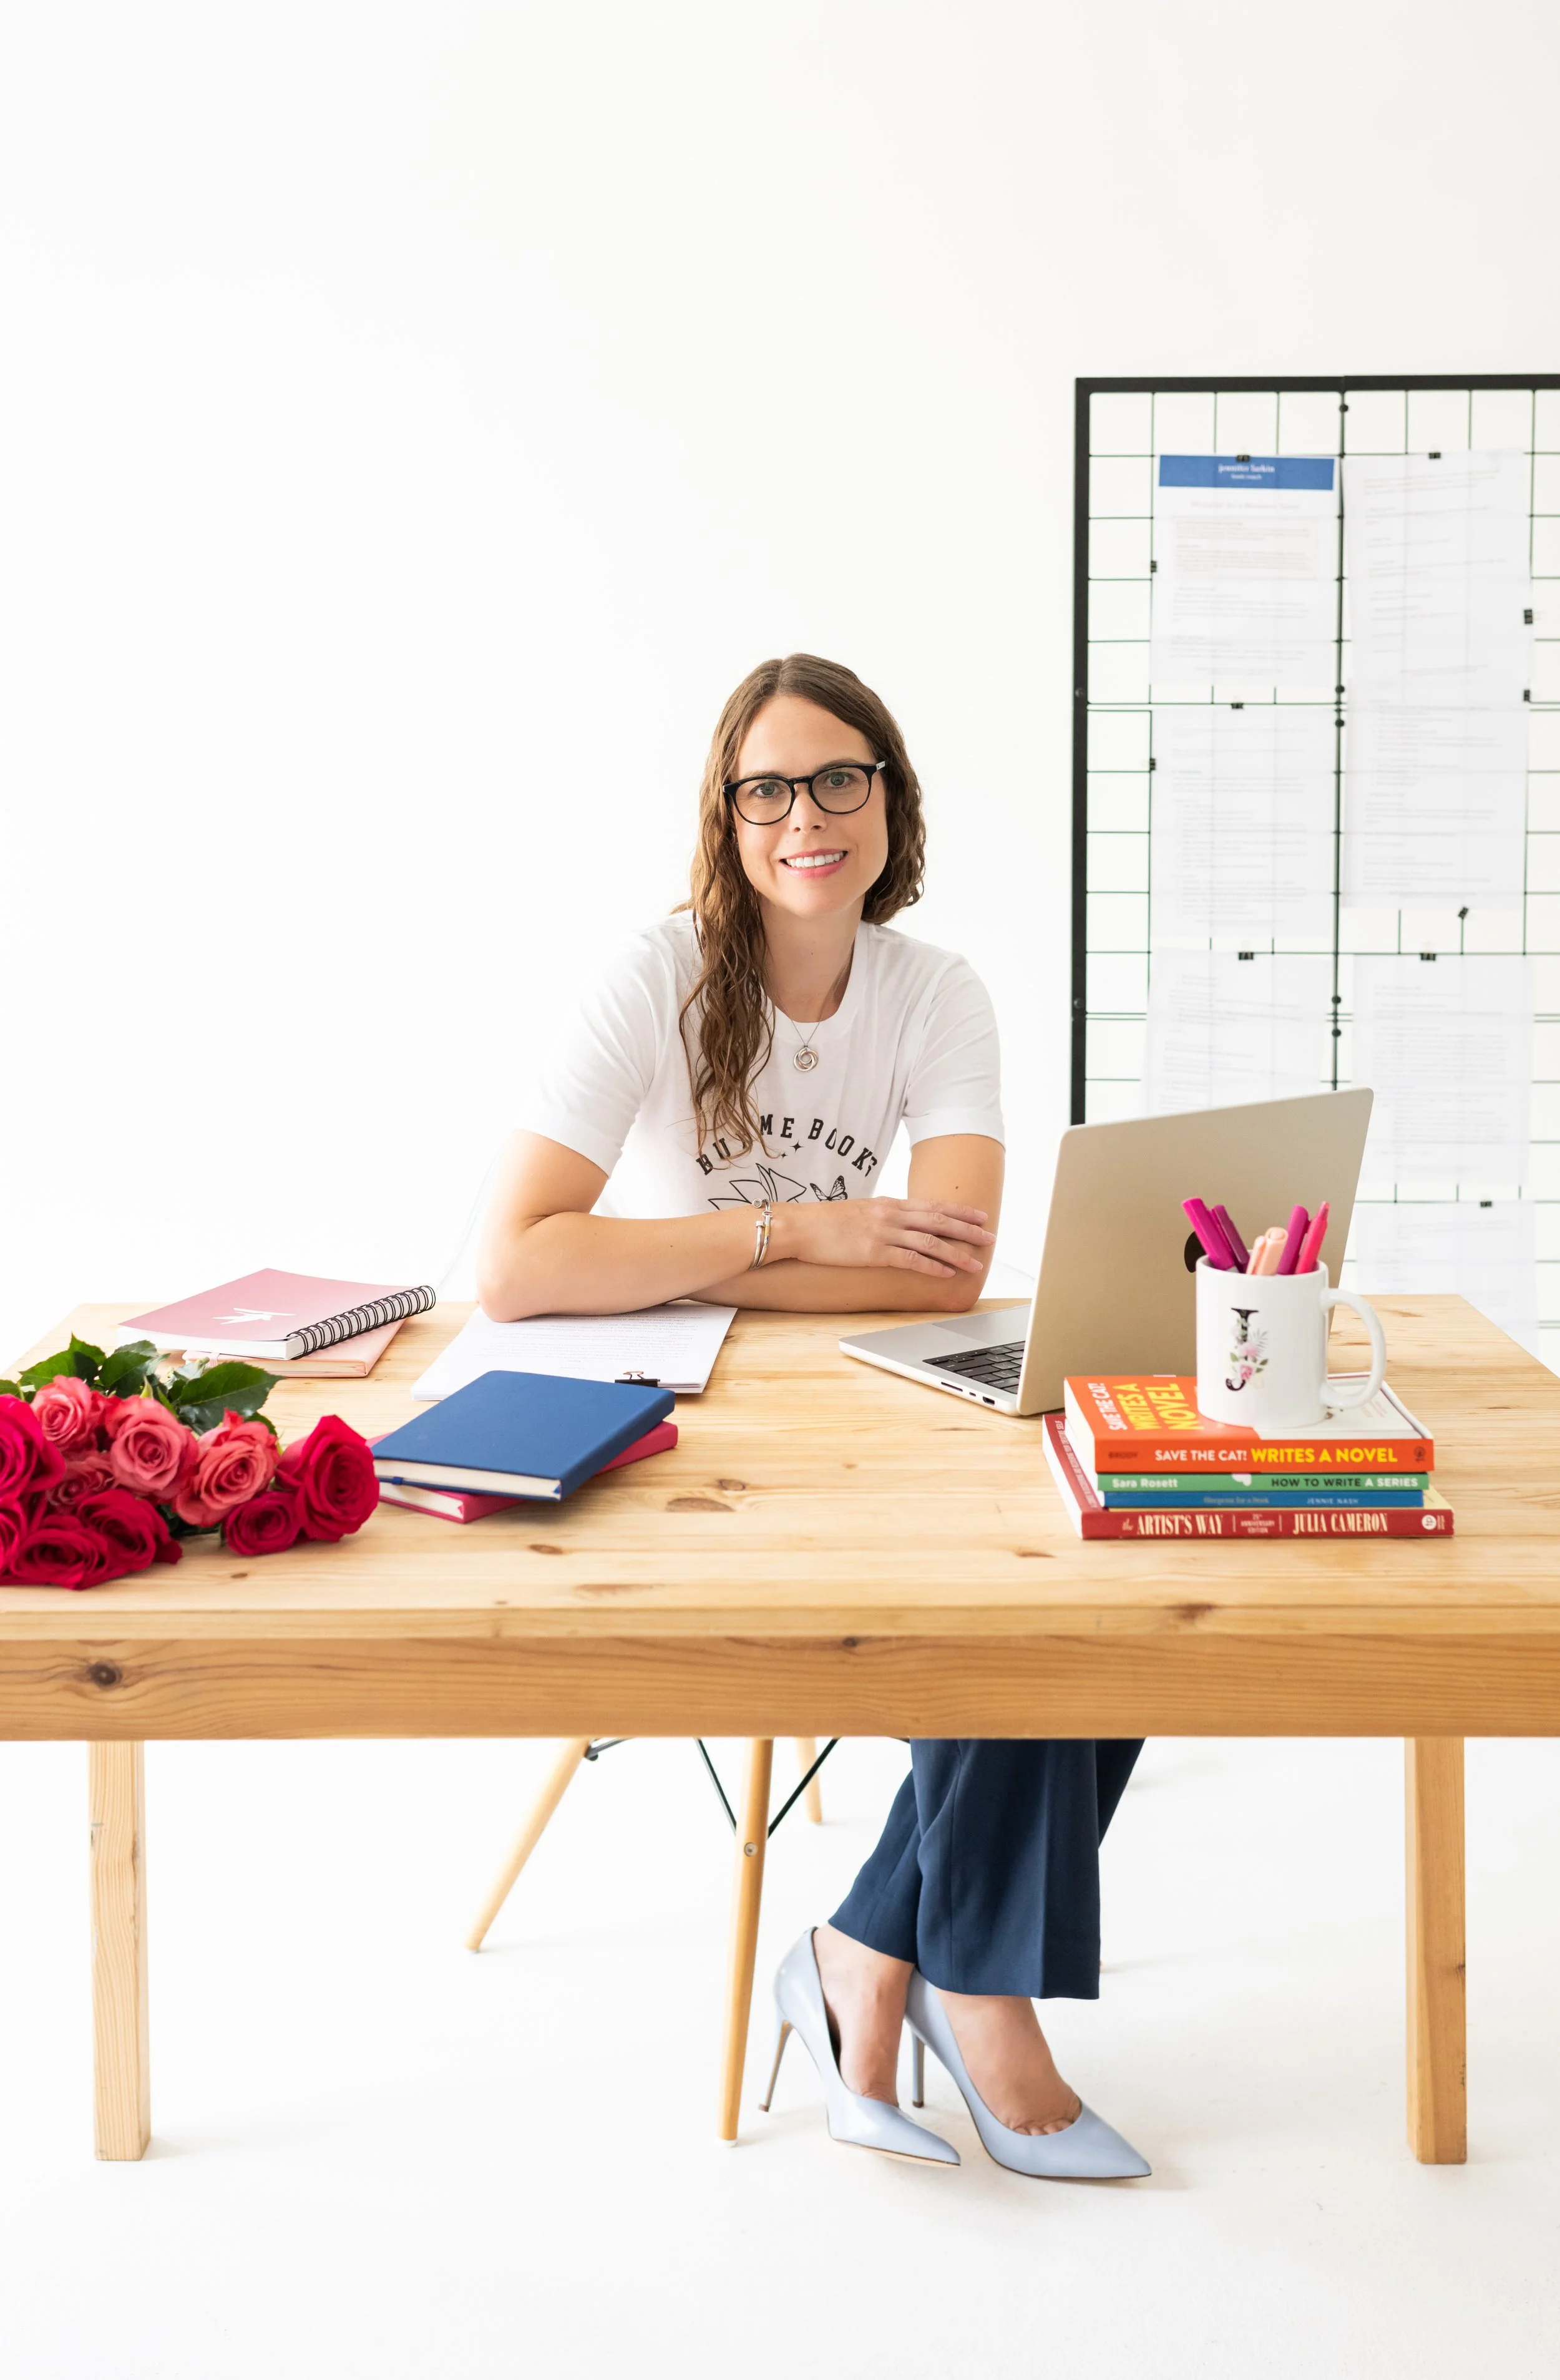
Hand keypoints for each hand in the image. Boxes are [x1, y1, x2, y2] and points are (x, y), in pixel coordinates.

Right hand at [770, 1196, 992, 1278]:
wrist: (800, 1227)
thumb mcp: (860, 1212)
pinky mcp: (874, 1251)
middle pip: (939, 1220)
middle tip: (990, 1237)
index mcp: (889, 1203)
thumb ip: (883, 1216)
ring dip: (957, 1252)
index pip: (933, 1205)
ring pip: (931, 1241)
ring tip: (976, 1262)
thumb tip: (900, 1223)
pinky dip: (932, 1266)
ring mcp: (884, 1232)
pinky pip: (911, 1259)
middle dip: (968, 1229)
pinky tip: (947, 1273)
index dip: (960, 1211)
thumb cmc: (825, 1222)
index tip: (980, 1216)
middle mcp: (891, 1214)